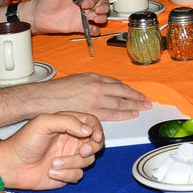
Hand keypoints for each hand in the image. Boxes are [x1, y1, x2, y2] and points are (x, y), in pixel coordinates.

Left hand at [0, 112, 104, 188]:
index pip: (91, 123)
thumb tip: (88, 130)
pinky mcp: (67, 173)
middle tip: (81, 151)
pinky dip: (66, 174)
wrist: (11, 166)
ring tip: (53, 162)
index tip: (94, 137)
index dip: (97, 130)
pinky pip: (78, 175)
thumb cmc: (23, 142)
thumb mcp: (44, 123)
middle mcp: (71, 140)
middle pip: (95, 143)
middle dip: (91, 148)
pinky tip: (51, 172)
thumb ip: (68, 122)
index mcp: (67, 125)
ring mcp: (70, 157)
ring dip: (71, 163)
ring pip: (87, 161)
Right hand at [17, 73, 151, 120]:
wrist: (44, 99)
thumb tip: (107, 88)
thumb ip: (94, 83)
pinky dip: (124, 114)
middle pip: (123, 92)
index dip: (129, 90)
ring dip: (134, 105)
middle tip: (147, 101)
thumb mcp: (79, 79)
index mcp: (95, 78)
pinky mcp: (92, 112)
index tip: (136, 93)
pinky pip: (112, 114)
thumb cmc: (58, 90)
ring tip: (144, 108)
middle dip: (137, 97)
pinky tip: (131, 114)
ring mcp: (96, 100)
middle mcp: (98, 87)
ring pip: (121, 103)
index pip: (117, 84)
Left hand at [26, 0, 107, 33]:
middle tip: (97, 11)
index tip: (84, 3)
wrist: (36, 16)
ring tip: (97, 19)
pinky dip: (95, 30)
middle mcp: (82, 5)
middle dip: (103, 8)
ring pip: (99, 17)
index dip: (92, 0)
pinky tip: (94, 30)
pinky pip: (90, 29)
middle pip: (100, 5)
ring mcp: (81, 16)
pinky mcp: (78, 26)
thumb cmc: (45, 1)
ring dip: (102, 18)